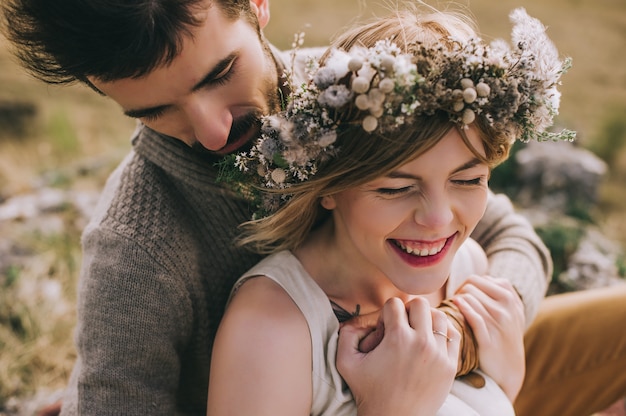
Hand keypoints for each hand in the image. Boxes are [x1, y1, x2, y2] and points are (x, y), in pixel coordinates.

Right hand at [337, 297, 458, 415]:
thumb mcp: (346, 363)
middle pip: (420, 304)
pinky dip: (443, 333)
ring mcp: (439, 354)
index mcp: (397, 338)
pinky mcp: (450, 366)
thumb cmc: (369, 392)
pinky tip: (431, 342)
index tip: (385, 330)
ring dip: (427, 320)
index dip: (386, 313)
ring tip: (417, 334)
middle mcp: (421, 343)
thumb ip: (346, 335)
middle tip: (401, 329)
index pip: (395, 303)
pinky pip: (453, 335)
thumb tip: (355, 320)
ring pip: (439, 316)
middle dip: (408, 311)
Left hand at [452, 275, 524, 399]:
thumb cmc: (505, 335)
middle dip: (457, 295)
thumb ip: (502, 291)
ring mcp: (498, 323)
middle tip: (454, 307)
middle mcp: (506, 308)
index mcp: (509, 297)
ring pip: (467, 299)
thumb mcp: (513, 311)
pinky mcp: (489, 339)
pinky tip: (455, 313)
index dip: (463, 287)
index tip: (460, 298)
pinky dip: (462, 311)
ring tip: (453, 312)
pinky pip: (473, 317)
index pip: (476, 279)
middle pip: (469, 288)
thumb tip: (485, 277)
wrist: (509, 367)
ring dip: (455, 304)